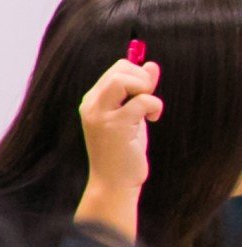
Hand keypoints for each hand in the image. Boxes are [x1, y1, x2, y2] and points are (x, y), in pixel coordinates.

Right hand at [75, 54, 159, 240]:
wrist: (113, 182)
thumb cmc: (123, 151)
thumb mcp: (132, 115)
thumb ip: (139, 91)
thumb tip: (151, 64)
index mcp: (92, 101)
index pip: (116, 70)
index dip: (137, 75)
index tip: (146, 93)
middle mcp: (92, 105)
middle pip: (119, 69)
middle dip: (143, 78)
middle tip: (149, 99)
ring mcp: (100, 115)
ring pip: (123, 78)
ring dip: (145, 88)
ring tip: (149, 108)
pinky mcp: (114, 126)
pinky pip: (142, 100)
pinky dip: (155, 105)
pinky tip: (154, 119)